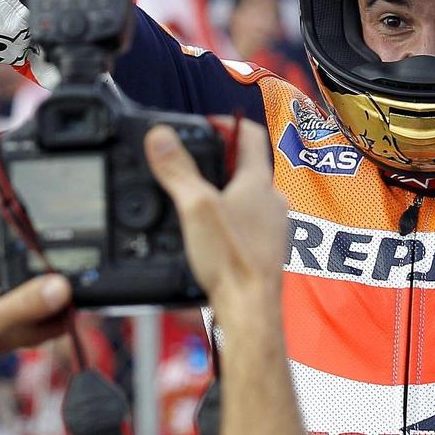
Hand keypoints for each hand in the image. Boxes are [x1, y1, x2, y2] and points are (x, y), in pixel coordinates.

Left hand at [0, 220, 72, 434]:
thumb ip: (25, 304)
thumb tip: (60, 286)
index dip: (22, 225)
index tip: (55, 223)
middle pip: (12, 265)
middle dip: (39, 267)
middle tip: (73, 266)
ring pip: (17, 296)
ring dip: (42, 301)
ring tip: (73, 300)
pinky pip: (17, 322)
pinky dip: (37, 325)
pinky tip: (61, 326)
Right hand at [144, 123, 285, 323]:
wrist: (250, 310)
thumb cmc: (231, 261)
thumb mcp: (195, 207)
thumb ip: (177, 170)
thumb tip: (161, 136)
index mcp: (258, 182)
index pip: (250, 134)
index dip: (227, 123)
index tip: (205, 125)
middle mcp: (271, 201)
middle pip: (247, 166)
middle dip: (219, 162)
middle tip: (191, 166)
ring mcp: (272, 227)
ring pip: (248, 196)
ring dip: (223, 192)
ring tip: (194, 200)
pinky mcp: (266, 250)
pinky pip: (248, 223)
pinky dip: (229, 220)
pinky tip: (209, 235)